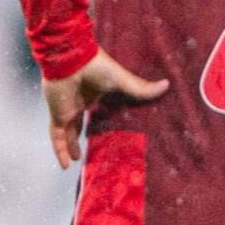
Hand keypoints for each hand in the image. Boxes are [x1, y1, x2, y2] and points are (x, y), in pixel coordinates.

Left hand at [42, 51, 169, 167]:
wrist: (71, 59)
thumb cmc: (96, 66)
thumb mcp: (121, 80)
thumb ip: (140, 88)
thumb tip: (166, 85)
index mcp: (92, 94)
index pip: (95, 111)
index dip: (99, 122)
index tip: (107, 133)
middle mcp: (77, 103)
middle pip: (78, 123)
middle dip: (80, 137)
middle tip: (89, 150)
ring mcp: (66, 110)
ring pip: (66, 133)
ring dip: (70, 147)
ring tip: (76, 161)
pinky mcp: (57, 115)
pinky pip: (57, 137)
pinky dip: (60, 150)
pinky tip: (66, 166)